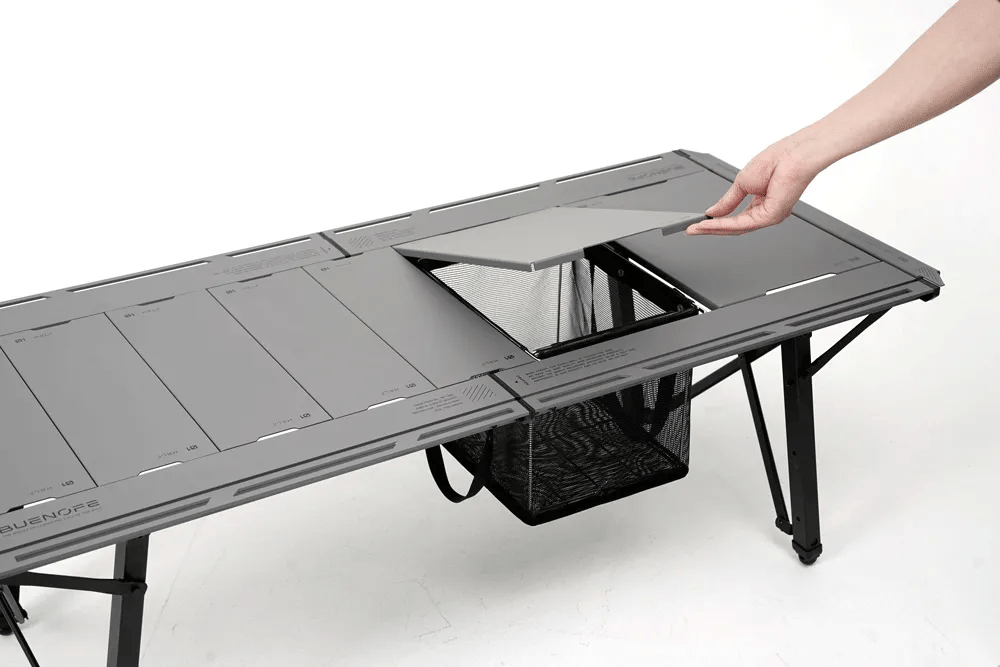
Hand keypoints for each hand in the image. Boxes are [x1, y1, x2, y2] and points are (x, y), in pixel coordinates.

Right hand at [686, 137, 824, 235]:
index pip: (734, 217)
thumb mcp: (742, 182)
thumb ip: (727, 201)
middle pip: (733, 226)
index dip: (714, 221)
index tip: (697, 223)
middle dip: (710, 228)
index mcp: (760, 202)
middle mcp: (765, 212)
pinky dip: (722, 224)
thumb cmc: (779, 160)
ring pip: (735, 228)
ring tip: (696, 228)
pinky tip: (709, 223)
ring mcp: (769, 216)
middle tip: (692, 229)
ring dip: (713, 228)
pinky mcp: (770, 217)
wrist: (795, 155)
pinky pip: (741, 224)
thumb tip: (713, 212)